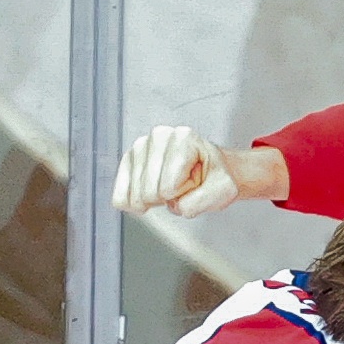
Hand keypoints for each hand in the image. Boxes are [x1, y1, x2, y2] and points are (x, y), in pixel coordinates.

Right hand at [112, 125, 242, 216]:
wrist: (209, 172)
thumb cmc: (214, 178)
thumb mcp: (224, 191)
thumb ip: (202, 201)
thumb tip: (175, 206)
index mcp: (184, 139)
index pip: (170, 185)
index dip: (183, 193)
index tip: (195, 182)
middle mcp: (159, 136)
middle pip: (149, 191)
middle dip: (167, 198)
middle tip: (182, 186)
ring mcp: (141, 146)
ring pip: (135, 195)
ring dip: (154, 200)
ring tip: (170, 187)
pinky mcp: (128, 160)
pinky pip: (120, 196)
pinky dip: (134, 204)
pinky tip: (148, 197)